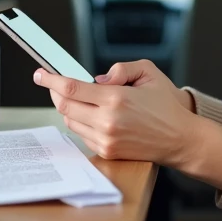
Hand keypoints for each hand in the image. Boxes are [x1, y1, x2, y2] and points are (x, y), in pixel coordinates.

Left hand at [35, 61, 221, 187]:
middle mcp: (107, 121)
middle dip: (55, 93)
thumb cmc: (166, 106)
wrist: (181, 139)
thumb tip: (98, 79)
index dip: (51, 80)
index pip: (71, 88)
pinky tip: (93, 115)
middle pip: (64, 106)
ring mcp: (106, 140)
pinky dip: (81, 122)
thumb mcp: (149, 73)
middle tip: (54, 84)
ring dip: (69, 108)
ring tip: (81, 99)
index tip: (40, 74)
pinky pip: (82, 135)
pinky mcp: (107, 152)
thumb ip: (121, 69)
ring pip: (71, 121)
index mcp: (116, 99)